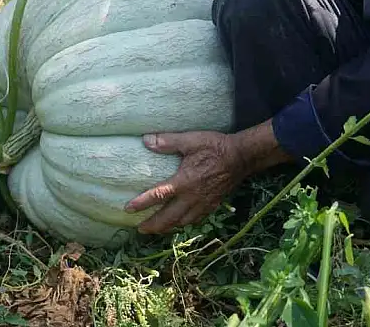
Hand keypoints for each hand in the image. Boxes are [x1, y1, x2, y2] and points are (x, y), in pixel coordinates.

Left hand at [125, 131, 245, 233]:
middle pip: (169, 218)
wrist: (241, 157)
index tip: (128, 209)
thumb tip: (146, 140)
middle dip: (153, 226)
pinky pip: (195, 220)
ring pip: (182, 222)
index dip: (142, 203)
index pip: (159, 196)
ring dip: (167, 228)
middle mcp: (192, 197)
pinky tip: (179, 223)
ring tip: (156, 230)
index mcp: (184, 181)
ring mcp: (203, 203)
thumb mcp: (191, 140)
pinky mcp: (212, 205)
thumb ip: (168, 142)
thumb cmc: (215, 147)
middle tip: (140, 229)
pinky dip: (184, 224)